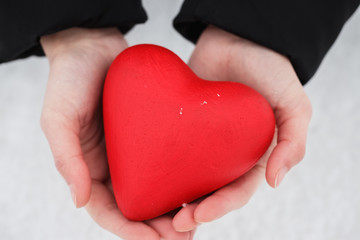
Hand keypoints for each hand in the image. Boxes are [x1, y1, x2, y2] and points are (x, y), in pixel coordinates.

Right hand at [40, 27, 193, 239]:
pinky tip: (202, 186)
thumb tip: (80, 201)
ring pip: (157, 189)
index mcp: (92, 169)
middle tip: (183, 238)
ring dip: (175, 209)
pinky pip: (169, 160)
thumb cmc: (69, 80)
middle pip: (138, 206)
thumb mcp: (58, 118)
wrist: (93, 45)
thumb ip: (66, 159)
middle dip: (158, 227)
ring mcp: (136, 150)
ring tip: (196, 223)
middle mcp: (116, 165)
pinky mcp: (154, 133)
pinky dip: (183, 178)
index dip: (129, 230)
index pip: (109, 211)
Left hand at [172, 25, 311, 230]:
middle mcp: (227, 152)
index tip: (196, 216)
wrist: (239, 37)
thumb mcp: (294, 105)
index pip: (235, 190)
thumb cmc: (270, 70)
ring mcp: (203, 138)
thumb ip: (293, 142)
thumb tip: (275, 182)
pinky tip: (146, 173)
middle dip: (193, 210)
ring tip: (155, 209)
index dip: (218, 207)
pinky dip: (161, 163)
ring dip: (173, 194)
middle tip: (173, 224)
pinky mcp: (183, 122)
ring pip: (188, 173)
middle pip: (209, 189)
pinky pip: (171, 146)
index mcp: (252, 155)